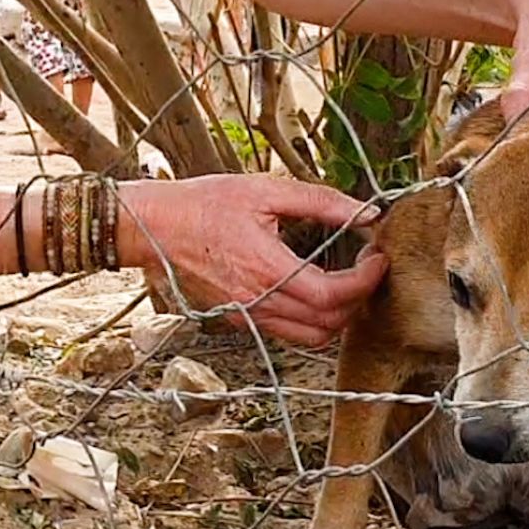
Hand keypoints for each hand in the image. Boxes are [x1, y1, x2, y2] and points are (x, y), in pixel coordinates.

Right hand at [121, 175, 388, 346]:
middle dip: (357, 300)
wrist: (150, 228)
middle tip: (366, 269)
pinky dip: (309, 321)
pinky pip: (285, 332)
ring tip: (344, 283)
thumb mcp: (265, 190)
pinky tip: (312, 290)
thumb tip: (364, 211)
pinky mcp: (236, 320)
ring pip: (309, 338)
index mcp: (267, 269)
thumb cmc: (202, 203)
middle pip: (328, 325)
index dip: (365, 282)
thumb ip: (320, 201)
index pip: (333, 296)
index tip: (378, 259)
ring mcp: (246, 317)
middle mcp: (257, 303)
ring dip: (336, 317)